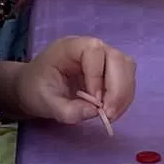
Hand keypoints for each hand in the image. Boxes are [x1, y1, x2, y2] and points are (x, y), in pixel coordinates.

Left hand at [8, 36, 137, 127]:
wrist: (35, 88)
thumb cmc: (37, 90)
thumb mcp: (46, 104)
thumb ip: (68, 110)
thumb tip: (95, 112)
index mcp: (70, 47)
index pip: (95, 52)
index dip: (98, 77)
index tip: (94, 103)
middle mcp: (90, 48)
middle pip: (118, 59)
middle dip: (118, 90)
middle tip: (109, 115)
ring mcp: (103, 58)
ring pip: (127, 69)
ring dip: (124, 95)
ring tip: (111, 115)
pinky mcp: (110, 71)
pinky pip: (126, 80)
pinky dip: (124, 98)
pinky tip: (112, 111)